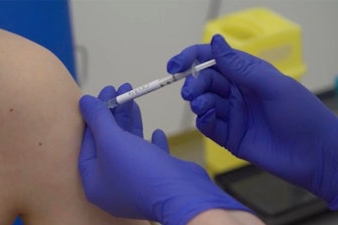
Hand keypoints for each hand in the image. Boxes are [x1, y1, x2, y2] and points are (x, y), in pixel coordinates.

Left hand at [78, 84, 248, 224]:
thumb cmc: (139, 170)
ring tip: (133, 98)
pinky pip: (150, 158)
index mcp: (95, 181)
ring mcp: (136, 183)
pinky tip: (157, 131)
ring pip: (130, 146)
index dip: (94, 116)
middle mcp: (113, 184)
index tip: (102, 94)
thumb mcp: (112, 141)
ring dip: (131, 122)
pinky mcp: (157, 180)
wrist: (180, 195)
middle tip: (119, 89)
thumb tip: (84, 101)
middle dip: (114, 113)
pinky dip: (152, 143)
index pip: (88, 143)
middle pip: (109, 142)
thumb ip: (97, 119)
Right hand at [167, 34, 337, 208]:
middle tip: (190, 92)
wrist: (314, 156)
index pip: (214, 60)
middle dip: (194, 84)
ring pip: (204, 102)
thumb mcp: (273, 85)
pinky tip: (208, 119)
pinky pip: (209, 125)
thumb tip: (214, 41)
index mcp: (247, 74)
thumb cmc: (301, 115)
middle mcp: (237, 92)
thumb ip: (241, 67)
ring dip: (198, 102)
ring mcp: (232, 114)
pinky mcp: (229, 136)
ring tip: (202, 107)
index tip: (175, 65)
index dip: (192, 59)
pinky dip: (204, 121)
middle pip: (205, 82)